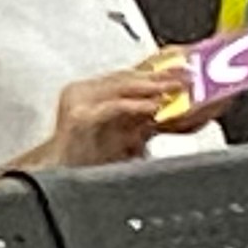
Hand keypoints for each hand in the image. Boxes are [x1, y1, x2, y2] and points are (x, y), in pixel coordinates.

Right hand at [50, 65, 176, 163]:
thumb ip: (139, 117)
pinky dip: (135, 105)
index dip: (155, 72)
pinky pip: (112, 107)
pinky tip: (153, 106)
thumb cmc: (89, 160)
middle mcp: (81, 93)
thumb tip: (168, 107)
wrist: (63, 176)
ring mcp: (78, 103)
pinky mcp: (79, 118)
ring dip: (151, 86)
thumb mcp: (119, 133)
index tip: (179, 71)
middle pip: (125, 77)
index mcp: (88, 92)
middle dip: (158, 76)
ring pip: (119, 86)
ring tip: (174, 87)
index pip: (125, 75)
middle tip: (184, 77)